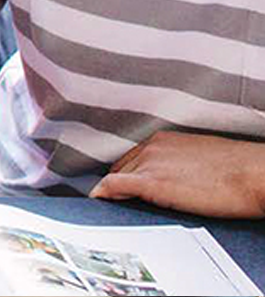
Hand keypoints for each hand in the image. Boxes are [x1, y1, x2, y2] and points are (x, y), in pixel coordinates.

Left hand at [91, 130, 264, 217]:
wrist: (254, 174)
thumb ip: (178, 163)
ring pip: (116, 178)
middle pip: (121, 168)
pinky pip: (114, 186)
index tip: (120, 187)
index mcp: (163, 141)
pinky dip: (103, 194)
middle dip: (116, 184)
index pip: (132, 159)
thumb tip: (175, 179)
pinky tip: (97, 201)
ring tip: (105, 205)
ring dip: (111, 192)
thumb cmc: (237, 170)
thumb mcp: (199, 158)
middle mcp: (151, 148)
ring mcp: (150, 163)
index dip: (124, 175)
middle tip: (113, 200)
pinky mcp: (152, 182)